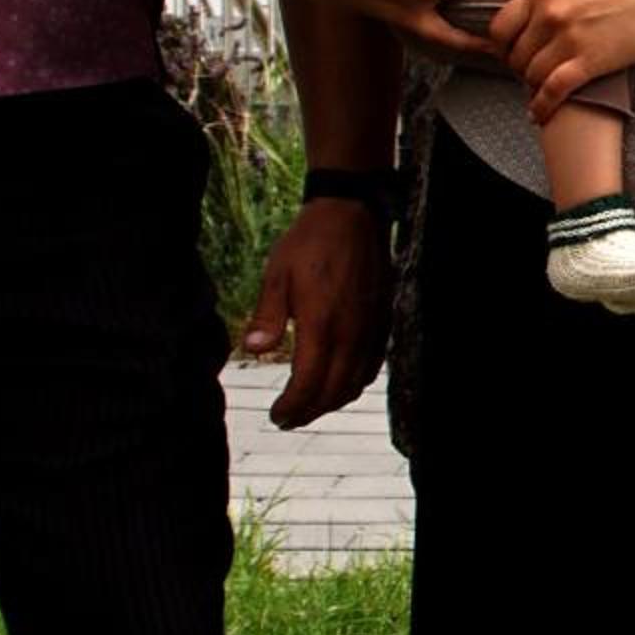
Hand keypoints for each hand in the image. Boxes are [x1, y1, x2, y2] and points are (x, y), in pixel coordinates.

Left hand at [237, 196, 391, 426]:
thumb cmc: (310, 242)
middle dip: (309, 412)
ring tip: (309, 407)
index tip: (276, 416)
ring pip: (355, 384)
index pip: (308, 384)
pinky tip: (338, 383)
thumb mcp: (277, 274)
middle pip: (332, 392)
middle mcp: (351, 333)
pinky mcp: (381, 323)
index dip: (292, 407)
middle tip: (288, 419)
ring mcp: (370, 330)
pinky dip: (353, 384)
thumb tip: (253, 349)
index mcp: (321, 324)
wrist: (353, 215)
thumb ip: (267, 315)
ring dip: (331, 402)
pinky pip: (372, 367)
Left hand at [492, 0, 634, 120]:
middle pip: (514, 55)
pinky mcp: (590, 62)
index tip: (513, 50)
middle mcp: (549, 16)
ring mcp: (568, 40)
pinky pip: (554, 90)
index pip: (500, 26)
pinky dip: (543, 105)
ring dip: (533, 86)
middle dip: (519, 67)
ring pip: (532, 75)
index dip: (502, 44)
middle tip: (530, 73)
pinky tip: (540, 115)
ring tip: (540, 91)